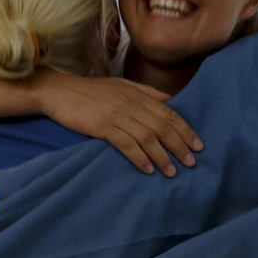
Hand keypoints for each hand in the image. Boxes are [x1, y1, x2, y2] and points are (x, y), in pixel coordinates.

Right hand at [35, 73, 201, 176]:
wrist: (58, 91)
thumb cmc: (89, 91)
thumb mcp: (121, 86)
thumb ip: (146, 92)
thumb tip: (170, 99)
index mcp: (138, 94)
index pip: (169, 113)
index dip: (185, 129)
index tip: (198, 145)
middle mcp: (132, 104)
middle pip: (162, 126)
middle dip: (179, 145)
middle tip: (191, 162)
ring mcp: (117, 115)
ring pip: (147, 137)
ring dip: (162, 156)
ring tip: (172, 172)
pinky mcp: (102, 127)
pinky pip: (126, 144)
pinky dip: (139, 157)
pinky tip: (148, 168)